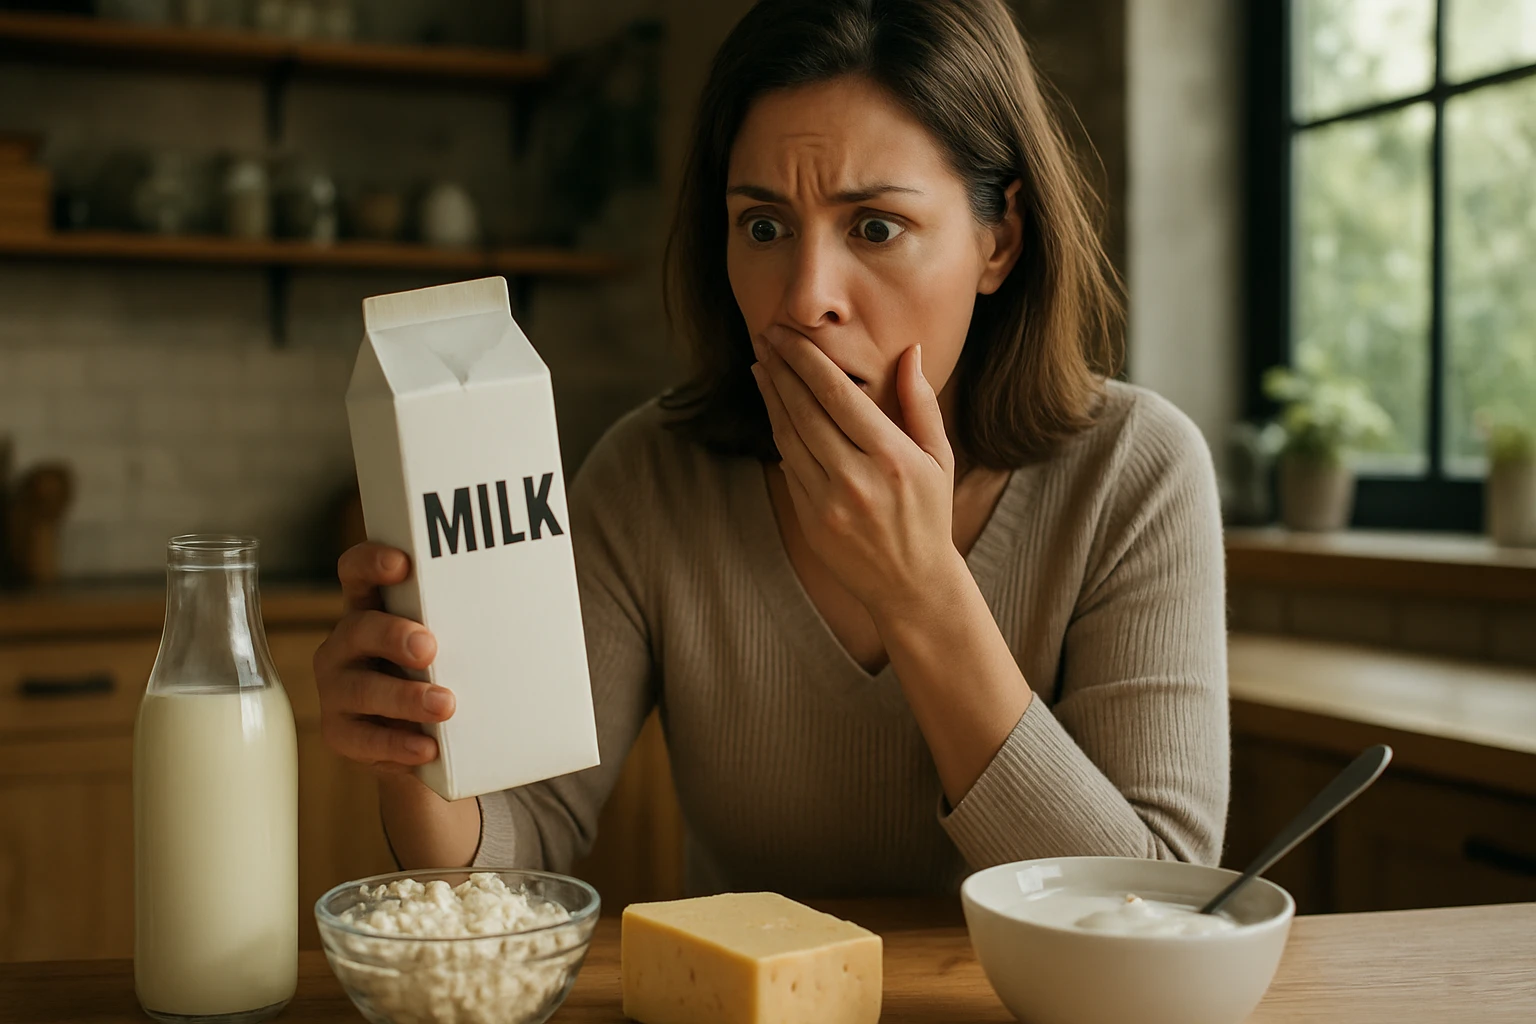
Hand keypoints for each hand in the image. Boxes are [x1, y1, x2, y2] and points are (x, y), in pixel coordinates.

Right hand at [312, 542, 454, 774]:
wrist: (431, 742)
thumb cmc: (447, 673)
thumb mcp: (455, 643)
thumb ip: (473, 623)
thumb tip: (540, 598)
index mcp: (372, 609)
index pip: (358, 573)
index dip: (371, 562)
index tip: (401, 563)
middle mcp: (347, 645)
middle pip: (358, 629)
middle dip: (393, 636)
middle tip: (430, 648)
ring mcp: (339, 689)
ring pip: (361, 688)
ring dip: (404, 696)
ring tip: (445, 705)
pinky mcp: (342, 733)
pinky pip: (364, 740)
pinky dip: (398, 745)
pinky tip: (427, 749)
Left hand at [750, 325, 967, 620]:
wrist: (911, 584)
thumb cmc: (929, 514)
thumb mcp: (939, 458)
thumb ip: (921, 403)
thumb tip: (911, 351)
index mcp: (891, 457)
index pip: (837, 396)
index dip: (806, 361)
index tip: (788, 334)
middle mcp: (856, 478)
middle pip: (805, 410)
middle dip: (781, 368)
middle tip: (765, 335)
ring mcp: (828, 502)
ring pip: (789, 436)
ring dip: (771, 396)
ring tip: (761, 364)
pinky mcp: (811, 519)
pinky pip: (788, 466)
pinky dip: (778, 432)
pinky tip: (773, 407)